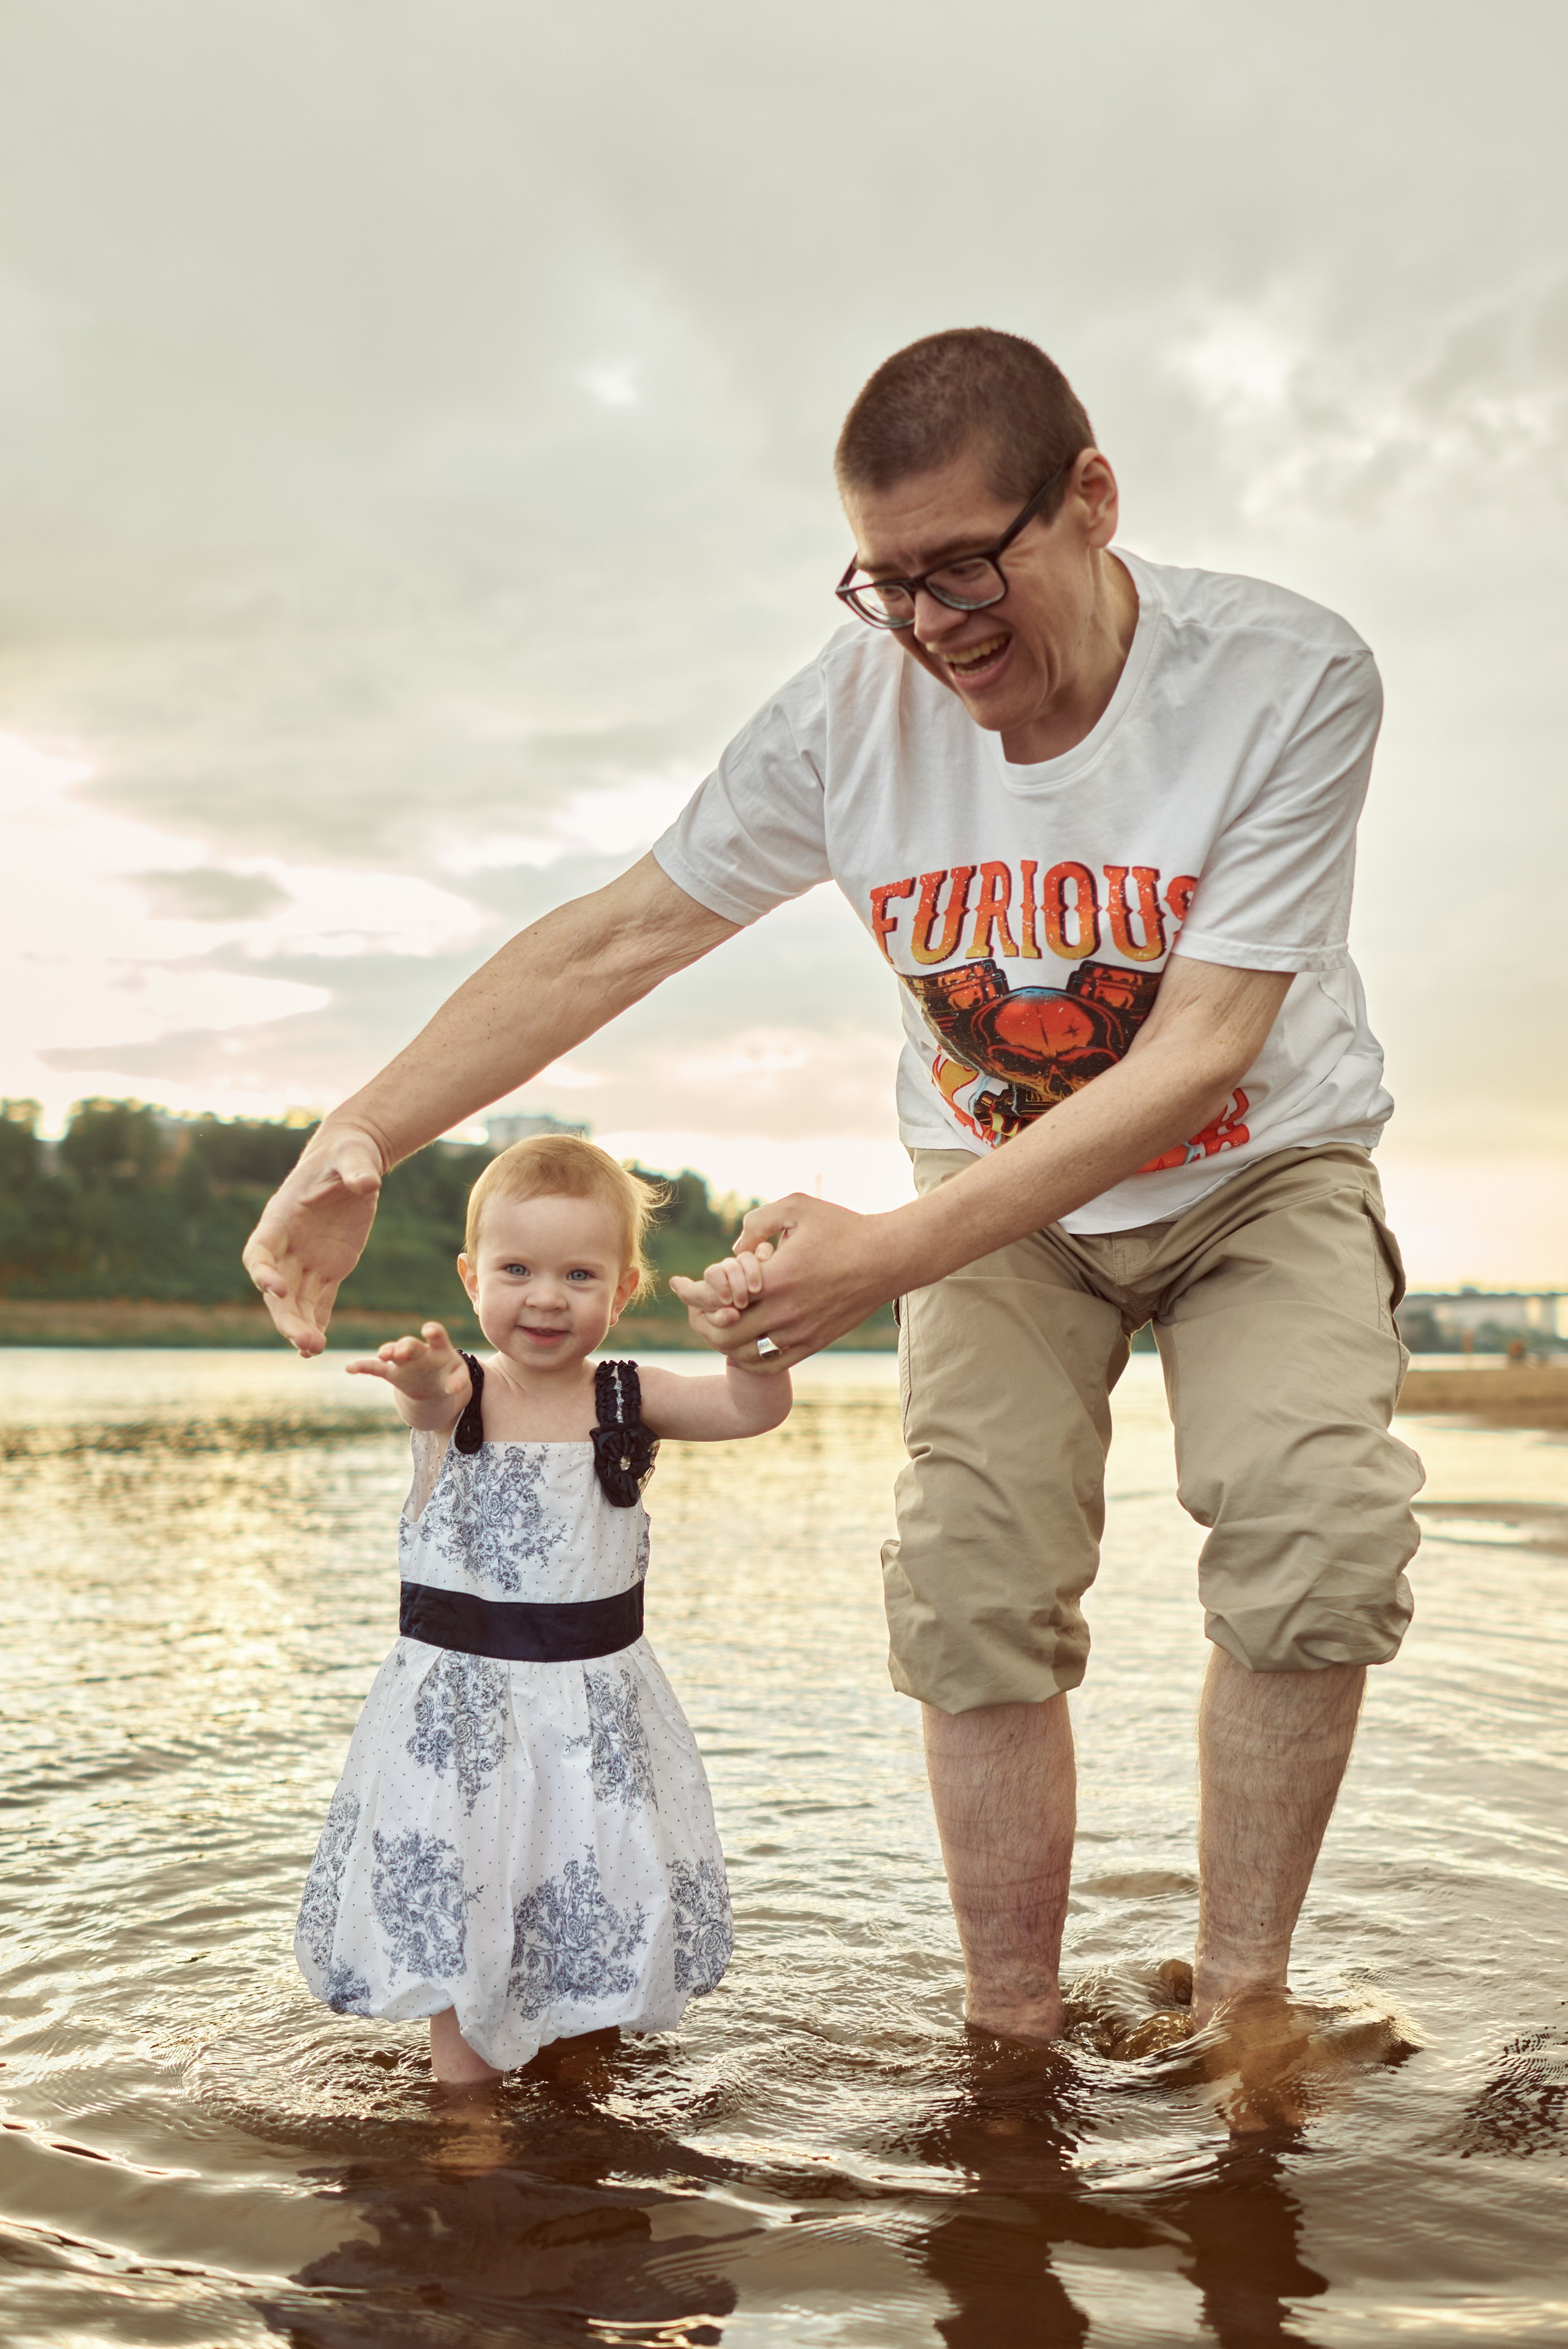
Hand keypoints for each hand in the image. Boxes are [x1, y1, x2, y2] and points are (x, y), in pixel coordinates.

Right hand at [242, 1123, 387, 1356]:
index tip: (278, 1290)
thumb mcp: (352, 1156)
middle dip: (286, 1316)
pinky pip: (319, 1300)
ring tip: (314, 1350)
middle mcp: (287, 1245)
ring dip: (301, 1326)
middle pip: (276, 1288)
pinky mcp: (329, 1268)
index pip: (260, 1253)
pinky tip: (317, 1347)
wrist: (354, 1161)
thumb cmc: (347, 1153)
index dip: (263, 1273)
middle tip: (303, 1341)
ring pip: (297, 1301)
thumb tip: (369, 1183)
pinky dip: (317, 1322)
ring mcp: (306, 1259)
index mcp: (279, 1219)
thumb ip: (357, 1170)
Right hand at [346, 1321, 471, 1406]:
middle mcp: (418, 1350)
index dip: (432, 1331)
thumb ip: (458, 1382)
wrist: (435, 1385)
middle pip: (410, 1344)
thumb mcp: (458, 1377)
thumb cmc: (449, 1375)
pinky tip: (349, 1368)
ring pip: (392, 1352)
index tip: (428, 1330)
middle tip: (401, 1352)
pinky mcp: (392, 1372)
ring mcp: (403, 1360)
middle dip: (404, 1346)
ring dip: (387, 1352)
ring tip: (383, 1356)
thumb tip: (453, 1389)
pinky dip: (362, 1367)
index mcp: (438, 1347)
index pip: (436, 1334)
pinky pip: (375, 1368)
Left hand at [674, 1195, 905, 1369]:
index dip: (689, 1293)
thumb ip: (756, 1222)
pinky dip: (749, 1358)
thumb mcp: (796, 1207)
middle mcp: (784, 1312)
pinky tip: (744, 1342)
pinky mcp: (814, 1343)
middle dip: (700, 1321)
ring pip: (743, 1354)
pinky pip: (771, 1364)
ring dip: (722, 1341)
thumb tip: (734, 1249)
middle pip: (722, 1333)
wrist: (888, 1258)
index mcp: (775, 1279)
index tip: (678, 1284)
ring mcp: (800, 1333)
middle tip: (694, 1308)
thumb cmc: (843, 1227)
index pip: (715, 1297)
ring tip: (716, 1324)